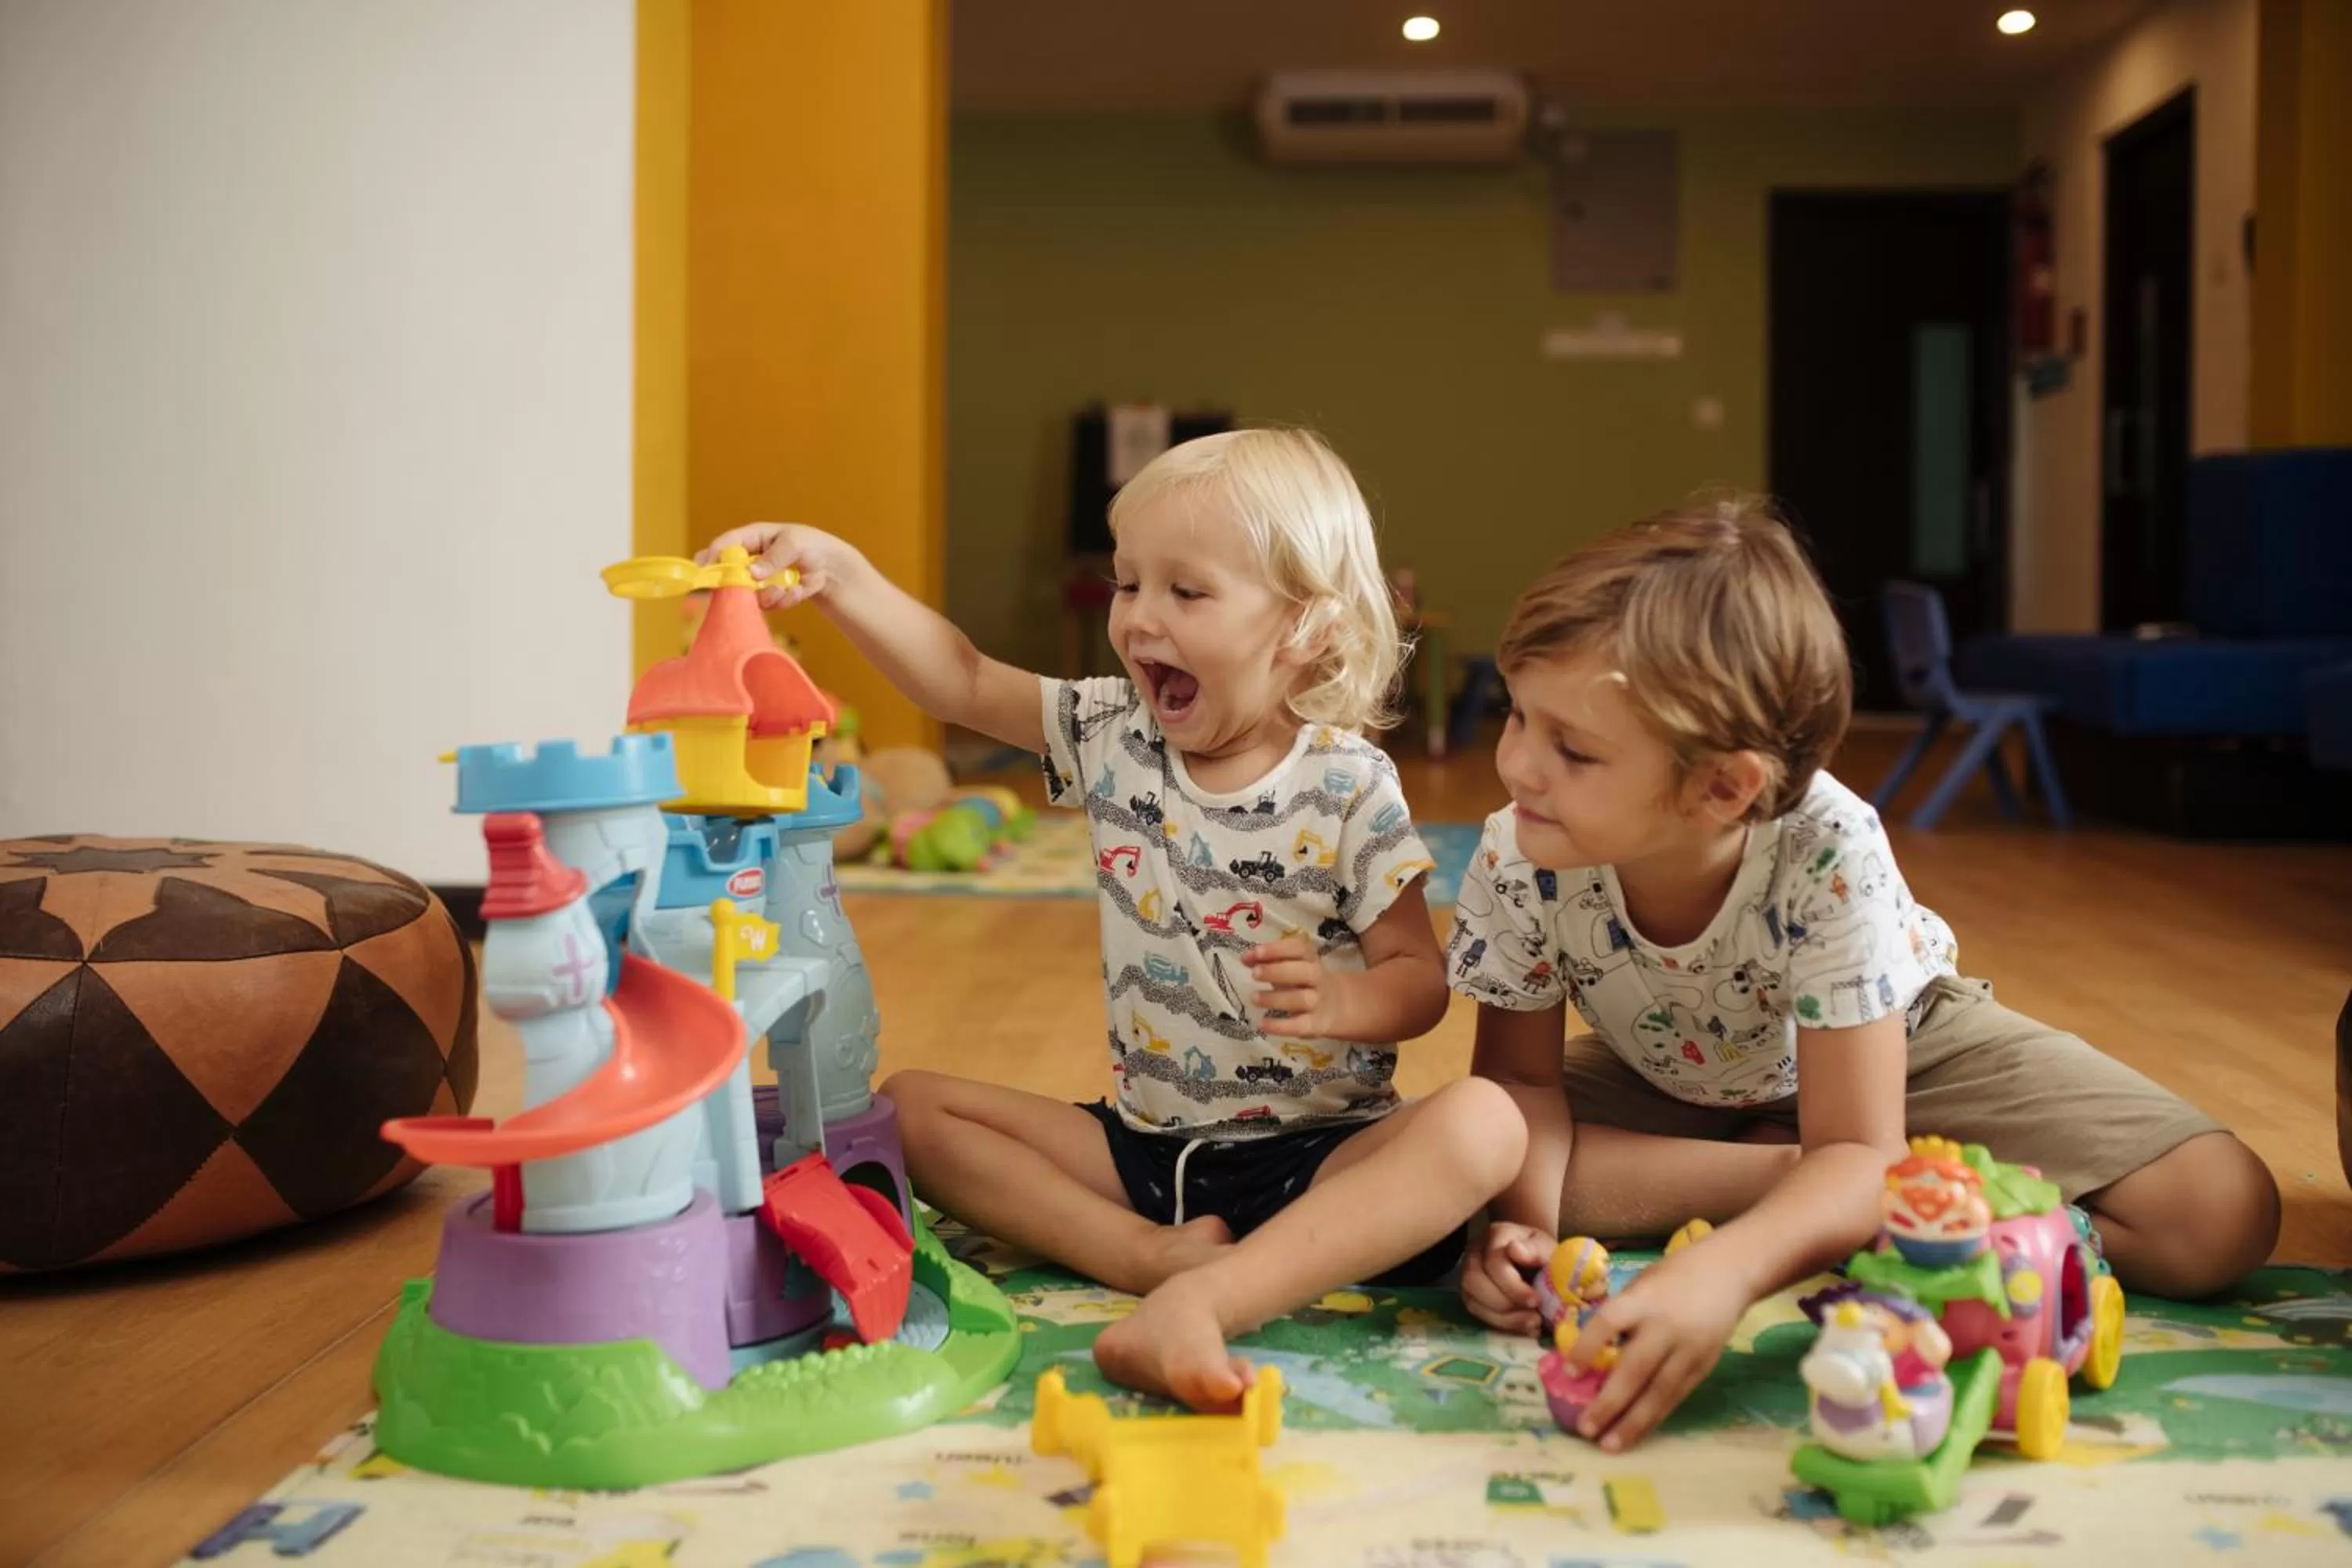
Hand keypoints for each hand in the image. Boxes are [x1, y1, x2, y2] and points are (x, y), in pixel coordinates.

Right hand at [696, 523, 860, 610]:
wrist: (830, 565)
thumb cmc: (810, 544)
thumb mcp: (794, 543)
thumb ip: (773, 557)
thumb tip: (752, 573)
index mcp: (751, 538)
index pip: (724, 545)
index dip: (712, 556)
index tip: (705, 571)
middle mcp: (749, 559)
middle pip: (727, 574)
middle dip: (735, 585)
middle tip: (747, 590)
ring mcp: (758, 579)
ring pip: (749, 594)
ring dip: (768, 595)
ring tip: (785, 589)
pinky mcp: (770, 595)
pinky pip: (769, 604)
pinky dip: (784, 599)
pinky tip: (798, 591)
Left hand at [1241, 934, 1353, 1037]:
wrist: (1338, 1006)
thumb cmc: (1304, 981)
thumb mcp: (1288, 966)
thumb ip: (1266, 960)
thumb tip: (1245, 958)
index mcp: (1310, 958)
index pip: (1299, 948)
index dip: (1278, 949)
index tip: (1257, 952)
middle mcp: (1317, 978)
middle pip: (1304, 972)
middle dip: (1278, 971)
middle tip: (1254, 974)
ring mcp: (1318, 1002)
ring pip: (1301, 999)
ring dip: (1276, 998)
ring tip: (1254, 997)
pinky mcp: (1316, 1025)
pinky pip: (1300, 1026)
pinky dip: (1281, 1026)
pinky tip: (1262, 1024)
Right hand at [1460, 1221, 1551, 1334]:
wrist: (1536, 1260)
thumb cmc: (1542, 1254)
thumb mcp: (1547, 1248)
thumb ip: (1536, 1249)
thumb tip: (1515, 1250)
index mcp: (1497, 1234)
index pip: (1493, 1261)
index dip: (1513, 1286)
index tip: (1536, 1301)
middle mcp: (1475, 1251)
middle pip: (1474, 1280)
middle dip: (1505, 1304)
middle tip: (1534, 1317)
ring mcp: (1468, 1272)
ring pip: (1471, 1299)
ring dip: (1503, 1318)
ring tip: (1532, 1324)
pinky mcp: (1469, 1293)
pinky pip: (1476, 1312)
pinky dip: (1500, 1323)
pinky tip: (1523, 1326)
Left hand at [1562, 1245, 1746, 1451]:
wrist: (1728, 1273)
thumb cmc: (1673, 1275)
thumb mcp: (1641, 1283)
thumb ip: (1621, 1313)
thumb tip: (1590, 1351)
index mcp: (1644, 1300)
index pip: (1609, 1323)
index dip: (1587, 1348)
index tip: (1568, 1373)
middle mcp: (1666, 1327)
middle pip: (1635, 1370)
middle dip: (1609, 1403)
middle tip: (1586, 1429)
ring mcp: (1689, 1350)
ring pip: (1659, 1393)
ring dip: (1633, 1423)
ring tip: (1609, 1445)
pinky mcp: (1704, 1366)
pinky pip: (1676, 1397)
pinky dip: (1655, 1417)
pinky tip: (1637, 1432)